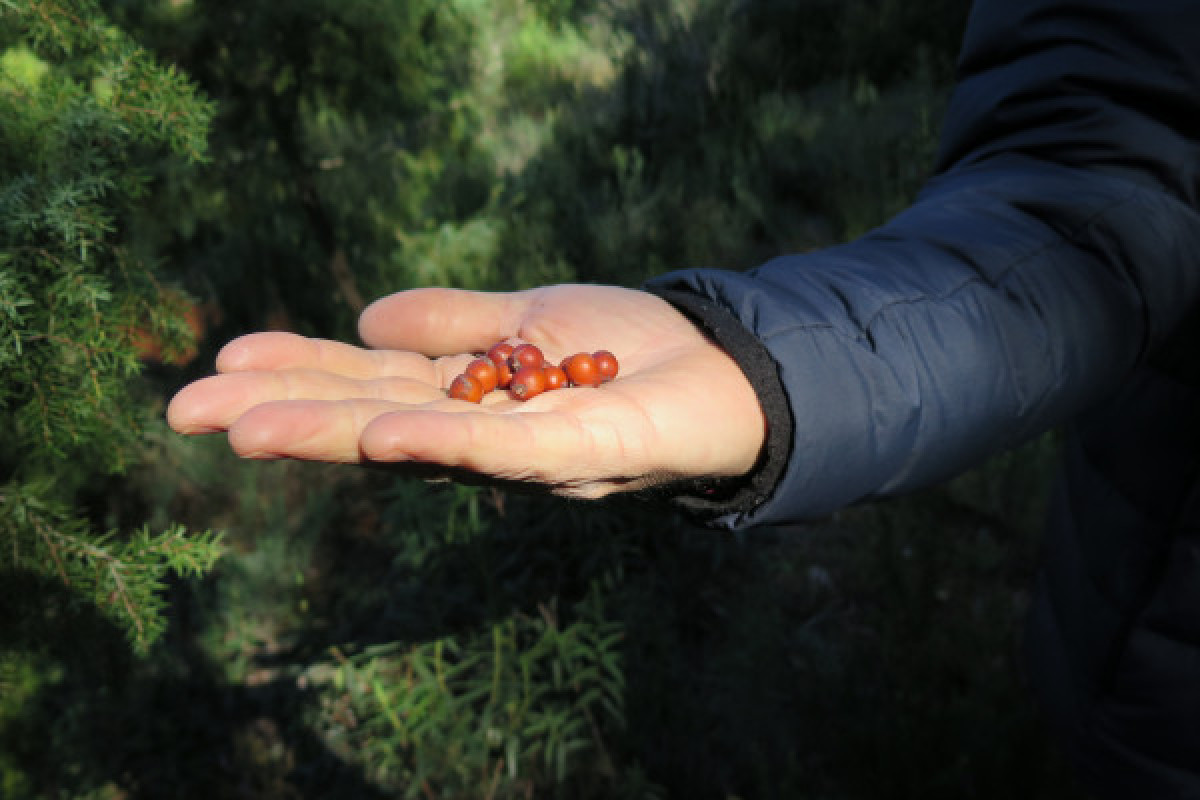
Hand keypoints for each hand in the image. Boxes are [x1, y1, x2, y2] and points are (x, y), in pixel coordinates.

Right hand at [166, 285, 765, 497]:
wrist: (727, 370)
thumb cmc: (628, 349)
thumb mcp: (528, 318)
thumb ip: (453, 323)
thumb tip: (365, 324)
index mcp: (467, 399)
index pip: (369, 386)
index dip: (299, 376)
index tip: (222, 365)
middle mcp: (483, 435)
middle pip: (373, 422)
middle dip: (284, 417)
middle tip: (188, 414)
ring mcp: (527, 452)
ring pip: (421, 443)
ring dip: (335, 435)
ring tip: (250, 429)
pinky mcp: (583, 452)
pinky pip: (506, 453)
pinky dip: (445, 443)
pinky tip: (384, 433)